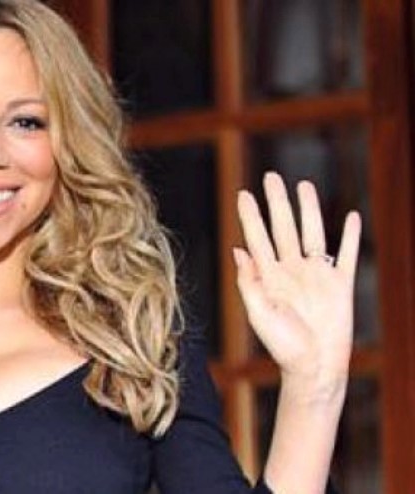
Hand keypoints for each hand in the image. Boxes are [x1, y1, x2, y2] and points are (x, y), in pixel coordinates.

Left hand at [233, 172, 361, 387]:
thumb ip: (249, 282)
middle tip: (271, 176)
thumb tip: (238, 250)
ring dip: (309, 210)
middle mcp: (291, 271)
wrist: (314, 367)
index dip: (250, 216)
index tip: (243, 193)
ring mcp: (316, 276)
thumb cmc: (282, 346)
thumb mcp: (259, 313)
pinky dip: (350, 236)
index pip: (257, 238)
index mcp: (269, 276)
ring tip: (303, 186)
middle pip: (283, 228)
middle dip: (277, 202)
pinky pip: (346, 255)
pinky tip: (352, 217)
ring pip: (313, 233)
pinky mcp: (340, 285)